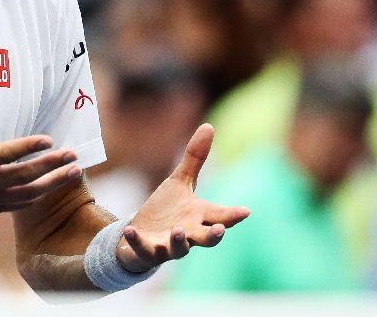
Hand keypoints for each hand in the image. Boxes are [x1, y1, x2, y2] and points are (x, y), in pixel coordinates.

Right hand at [0, 74, 81, 239]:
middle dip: (53, 164)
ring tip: (75, 172)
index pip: (5, 154)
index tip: (49, 139)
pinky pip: (19, 205)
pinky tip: (51, 189)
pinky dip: (37, 197)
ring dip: (54, 182)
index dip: (28, 146)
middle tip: (74, 155)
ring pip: (28, 193)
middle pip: (26, 174)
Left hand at [116, 123, 249, 272]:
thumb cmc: (168, 210)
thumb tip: (209, 126)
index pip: (220, 215)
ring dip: (180, 242)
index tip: (246, 211)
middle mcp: (188, 232)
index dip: (233, 215)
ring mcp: (168, 244)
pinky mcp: (147, 250)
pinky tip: (130, 230)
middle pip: (205, 238)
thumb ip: (195, 158)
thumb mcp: (180, 182)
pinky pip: (143, 249)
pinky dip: (138, 241)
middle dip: (213, 236)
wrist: (142, 235)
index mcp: (197, 215)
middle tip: (221, 230)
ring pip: (179, 249)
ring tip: (178, 231)